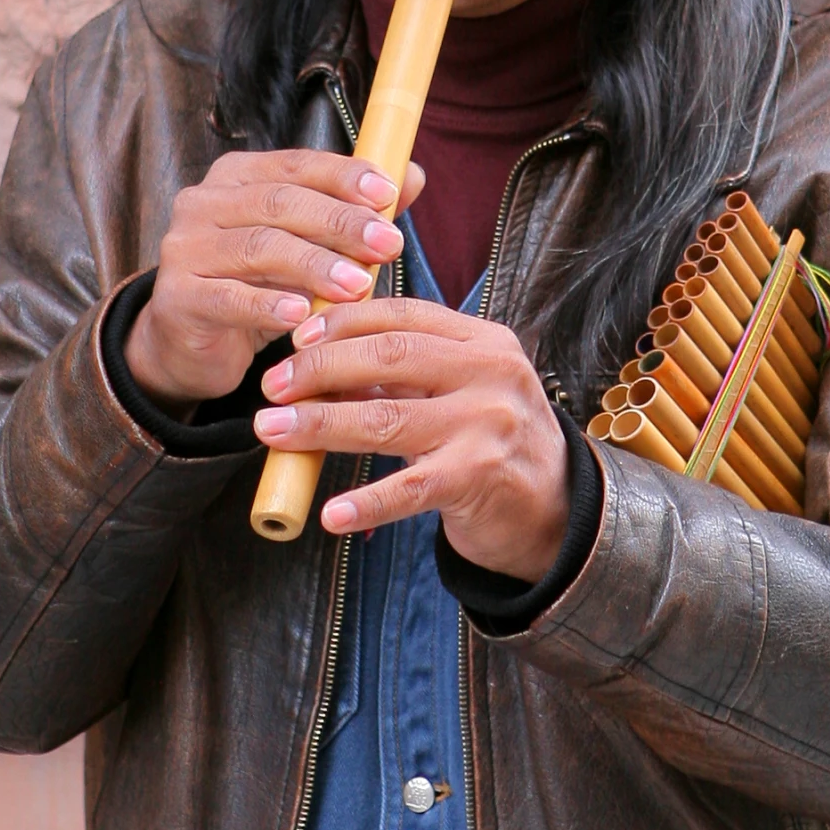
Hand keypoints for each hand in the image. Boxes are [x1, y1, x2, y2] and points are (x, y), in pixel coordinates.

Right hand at [123, 151, 424, 406]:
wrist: (190, 343)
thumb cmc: (257, 285)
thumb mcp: (306, 246)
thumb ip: (354, 211)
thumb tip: (414, 175)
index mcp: (237, 176)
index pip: (295, 165)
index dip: (343, 177)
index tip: (388, 195)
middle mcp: (204, 202)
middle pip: (280, 203)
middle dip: (340, 223)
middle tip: (388, 246)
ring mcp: (185, 249)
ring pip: (260, 247)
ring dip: (315, 266)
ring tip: (359, 286)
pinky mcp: (177, 297)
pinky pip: (229, 298)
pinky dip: (269, 305)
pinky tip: (302, 315)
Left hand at [253, 299, 571, 580]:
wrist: (557, 512)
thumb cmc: (492, 446)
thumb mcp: (460, 393)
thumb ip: (404, 375)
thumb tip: (317, 369)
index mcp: (482, 341)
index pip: (401, 316)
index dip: (341, 323)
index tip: (296, 340)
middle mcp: (490, 373)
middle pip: (388, 356)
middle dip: (319, 369)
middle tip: (272, 388)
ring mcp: (487, 424)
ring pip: (386, 417)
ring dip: (320, 425)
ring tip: (273, 433)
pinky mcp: (480, 477)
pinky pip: (409, 488)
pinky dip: (366, 501)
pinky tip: (331, 514)